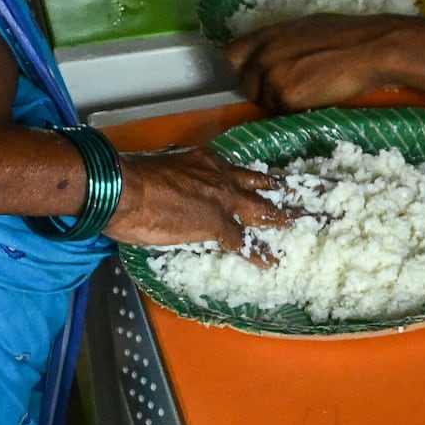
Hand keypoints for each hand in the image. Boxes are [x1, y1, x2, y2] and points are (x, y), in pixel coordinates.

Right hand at [107, 144, 290, 248]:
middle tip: (300, 196)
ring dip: (280, 219)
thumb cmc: (130, 180)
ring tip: (297, 225)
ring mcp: (222, 200)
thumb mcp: (159, 170)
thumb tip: (168, 191)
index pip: (234, 172)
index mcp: (203, 161)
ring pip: (260, 210)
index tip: (260, 183)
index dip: (248, 180)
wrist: (124, 190)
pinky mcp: (216, 224)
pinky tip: (271, 262)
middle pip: (258, 185)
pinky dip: (259, 254)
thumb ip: (173, 180)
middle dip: (279, 193)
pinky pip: (243, 242)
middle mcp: (219, 176)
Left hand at [224, 15, 424, 111]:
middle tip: (292, 87)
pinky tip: (318, 98)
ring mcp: (272, 77)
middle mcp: (263, 54)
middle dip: (263, 90)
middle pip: (246, 84)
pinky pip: (282, 113)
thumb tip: (268, 54)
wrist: (372, 49)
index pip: (231, 55)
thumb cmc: (348, 35)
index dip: (242, 68)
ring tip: (312, 90)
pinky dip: (296, 111)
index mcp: (267, 34)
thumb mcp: (305, 28)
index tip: (256, 75)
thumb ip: (280, 42)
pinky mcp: (287, 97)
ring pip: (265, 102)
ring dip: (281, 102)